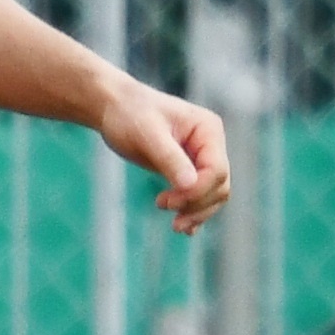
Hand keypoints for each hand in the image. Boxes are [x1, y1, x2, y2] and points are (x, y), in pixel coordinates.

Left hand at [98, 78, 235, 233]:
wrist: (115, 108)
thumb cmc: (130, 114)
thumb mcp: (147, 135)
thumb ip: (170, 159)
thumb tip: (190, 185)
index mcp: (208, 129)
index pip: (216, 170)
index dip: (197, 191)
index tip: (166, 201)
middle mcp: (211, 144)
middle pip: (220, 186)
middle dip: (196, 204)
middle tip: (162, 207)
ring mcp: (202, 157)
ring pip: (214, 195)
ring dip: (196, 212)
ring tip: (174, 224)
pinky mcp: (190, 170)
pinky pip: (201, 196)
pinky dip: (194, 212)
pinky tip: (182, 227)